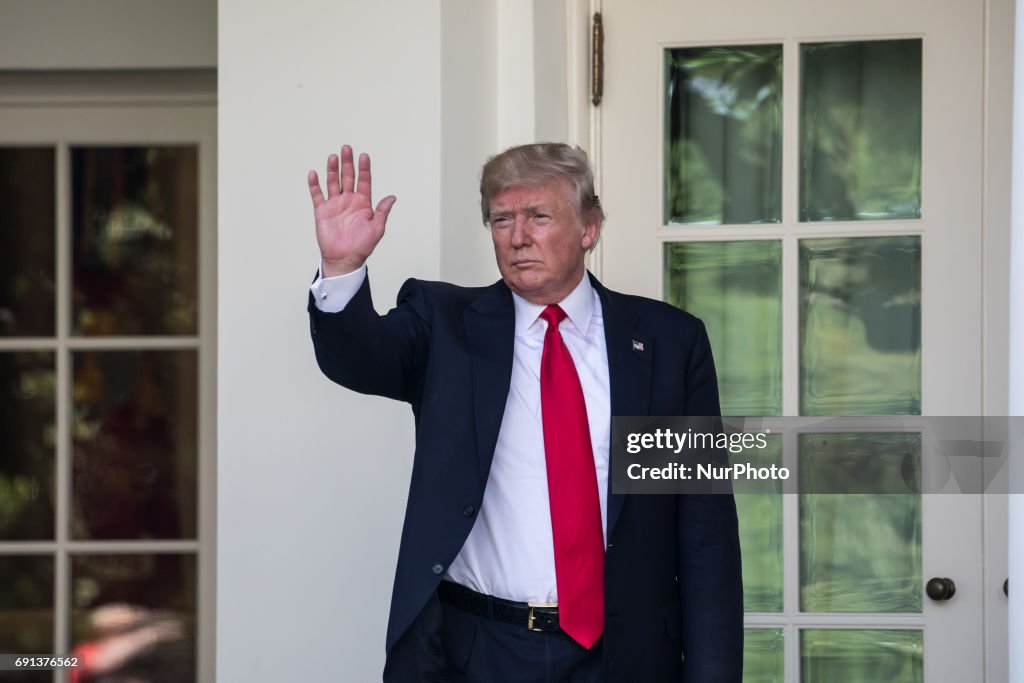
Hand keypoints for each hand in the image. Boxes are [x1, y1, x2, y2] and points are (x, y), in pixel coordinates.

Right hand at [308, 145, 396, 276]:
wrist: (344, 259)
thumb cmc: (362, 246)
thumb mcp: (377, 228)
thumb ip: (382, 211)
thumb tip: (392, 197)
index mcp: (363, 203)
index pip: (364, 181)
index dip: (364, 169)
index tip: (364, 156)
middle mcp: (349, 200)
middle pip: (348, 177)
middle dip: (347, 163)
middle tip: (346, 148)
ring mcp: (335, 204)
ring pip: (333, 182)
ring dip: (332, 169)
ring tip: (333, 157)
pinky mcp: (322, 211)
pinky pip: (317, 195)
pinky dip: (315, 185)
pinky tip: (314, 173)